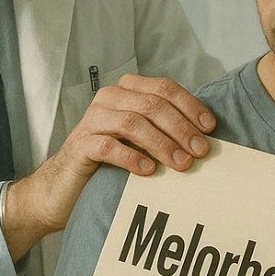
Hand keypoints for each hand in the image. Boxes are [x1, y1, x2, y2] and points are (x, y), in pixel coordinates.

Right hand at [3, 74, 216, 261]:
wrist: (64, 187)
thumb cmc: (111, 163)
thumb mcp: (141, 140)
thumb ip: (164, 130)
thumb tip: (204, 137)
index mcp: (127, 91)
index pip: (164, 88)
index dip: (190, 106)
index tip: (209, 128)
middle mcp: (109, 99)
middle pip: (151, 104)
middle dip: (180, 127)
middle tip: (200, 151)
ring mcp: (92, 121)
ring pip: (132, 122)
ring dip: (161, 143)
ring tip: (181, 163)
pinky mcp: (79, 146)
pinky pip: (107, 146)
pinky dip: (131, 157)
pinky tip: (148, 170)